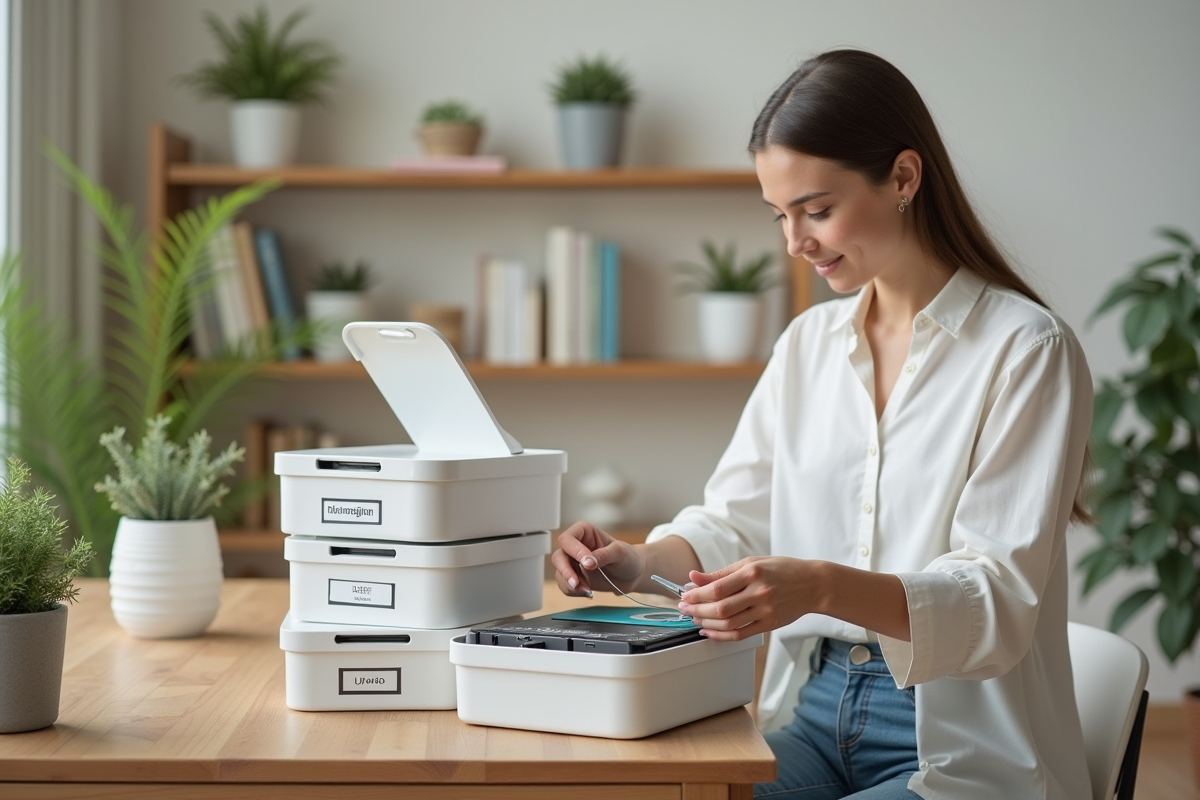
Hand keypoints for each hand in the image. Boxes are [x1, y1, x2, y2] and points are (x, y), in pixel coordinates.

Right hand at [550, 521, 644, 597]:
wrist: (633, 575)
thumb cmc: (628, 557)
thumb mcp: (621, 552)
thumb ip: (604, 555)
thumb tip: (588, 562)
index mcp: (584, 532)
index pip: (568, 539)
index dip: (574, 551)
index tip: (587, 563)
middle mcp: (575, 546)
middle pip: (558, 556)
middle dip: (565, 571)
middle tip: (576, 583)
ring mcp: (573, 563)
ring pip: (559, 573)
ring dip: (570, 584)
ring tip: (587, 590)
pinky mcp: (575, 578)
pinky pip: (565, 586)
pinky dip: (573, 592)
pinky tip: (587, 592)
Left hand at [677, 556, 817, 640]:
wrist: (812, 585)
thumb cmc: (781, 570)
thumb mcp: (752, 563)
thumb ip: (722, 573)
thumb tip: (694, 577)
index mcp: (752, 573)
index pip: (717, 588)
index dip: (697, 594)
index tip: (685, 596)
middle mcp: (759, 592)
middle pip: (720, 608)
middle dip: (697, 610)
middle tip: (685, 609)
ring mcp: (765, 610)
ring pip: (729, 623)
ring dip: (706, 623)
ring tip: (695, 619)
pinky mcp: (770, 624)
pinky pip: (740, 634)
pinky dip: (721, 635)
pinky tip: (710, 631)